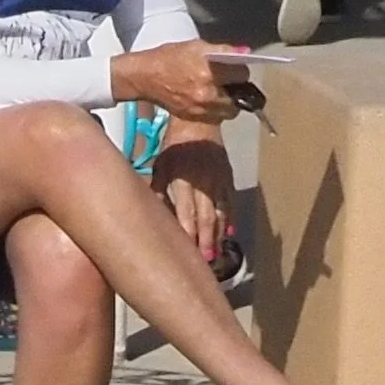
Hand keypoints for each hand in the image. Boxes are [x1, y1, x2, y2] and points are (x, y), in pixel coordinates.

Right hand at [110, 38, 242, 122]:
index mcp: (209, 74)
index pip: (242, 74)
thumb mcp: (196, 47)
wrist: (142, 77)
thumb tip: (245, 52)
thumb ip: (223, 50)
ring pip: (231, 109)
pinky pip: (216, 116)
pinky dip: (217, 108)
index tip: (232, 67)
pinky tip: (208, 99)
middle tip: (227, 80)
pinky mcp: (194, 116)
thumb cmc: (167, 58)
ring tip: (220, 91)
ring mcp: (200, 108)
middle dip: (236, 87)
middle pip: (240, 95)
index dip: (239, 69)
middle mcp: (207, 94)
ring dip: (230, 101)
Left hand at [153, 127, 233, 262]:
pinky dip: (229, 219)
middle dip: (206, 240)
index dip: (188, 232)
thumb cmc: (174, 145)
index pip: (187, 212)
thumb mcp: (160, 166)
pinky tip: (229, 234)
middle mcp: (204, 184)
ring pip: (221, 213)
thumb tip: (154, 214)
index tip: (187, 251)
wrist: (200, 123)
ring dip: (218, 234)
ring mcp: (219, 182)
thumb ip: (158, 191)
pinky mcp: (229, 179)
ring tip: (217, 253)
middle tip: (206, 260)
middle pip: (206, 217)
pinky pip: (230, 203)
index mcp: (184, 180)